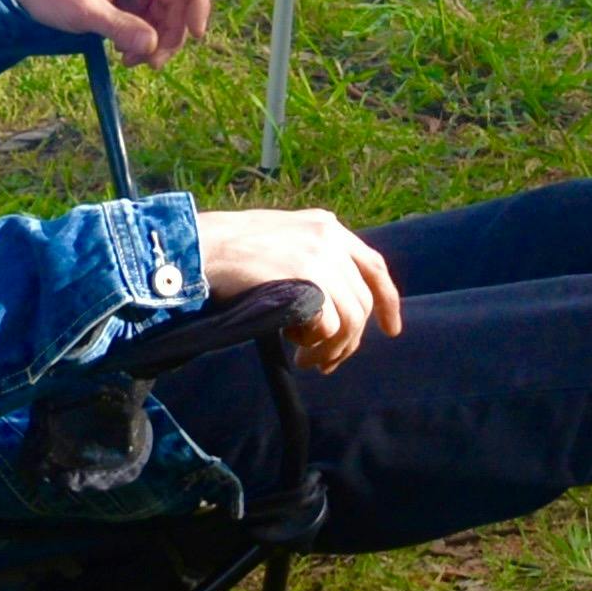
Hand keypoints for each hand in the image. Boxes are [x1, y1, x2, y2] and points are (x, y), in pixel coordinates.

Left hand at [13, 0, 209, 64]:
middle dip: (170, 34)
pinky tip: (123, 54)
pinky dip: (140, 40)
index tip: (195, 36)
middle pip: (176, 1)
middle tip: (152, 63)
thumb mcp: (84, 11)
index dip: (197, 4)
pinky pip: (144, 21)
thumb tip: (153, 46)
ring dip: (154, 42)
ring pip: (162, 15)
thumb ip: (120, 27)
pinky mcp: (121, 0)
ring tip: (131, 61)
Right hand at [196, 208, 401, 369]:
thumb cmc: (230, 251)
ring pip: (351, 318)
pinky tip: (295, 346)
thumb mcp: (281, 241)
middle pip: (362, 301)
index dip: (387, 301)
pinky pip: (329, 325)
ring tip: (310, 362)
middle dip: (350, 340)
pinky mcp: (306, 279)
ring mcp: (320, 256)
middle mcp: (330, 238)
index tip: (391, 330)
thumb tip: (333, 305)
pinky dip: (316, 343)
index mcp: (326, 226)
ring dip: (333, 349)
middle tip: (326, 363)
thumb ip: (311, 259)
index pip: (374, 265)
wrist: (200, 247)